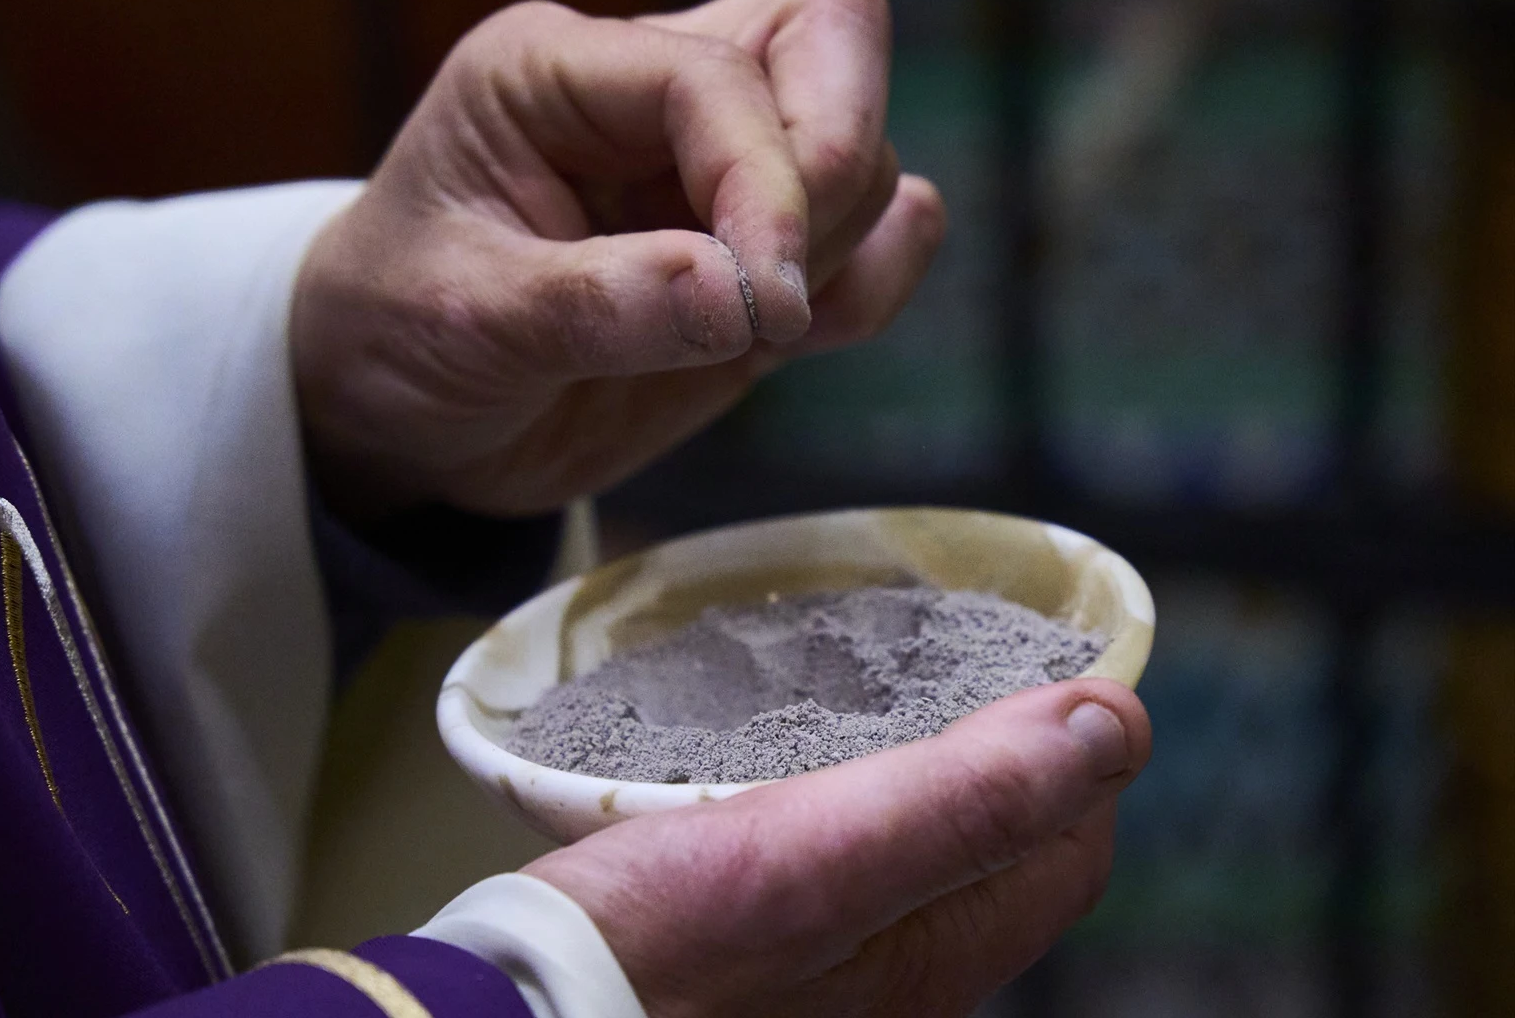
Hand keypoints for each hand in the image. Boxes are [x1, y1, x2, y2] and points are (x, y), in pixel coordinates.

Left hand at [292, 0, 945, 518]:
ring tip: (744, 335)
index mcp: (558, 70)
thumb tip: (738, 295)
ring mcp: (714, 169)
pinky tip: (786, 339)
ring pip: (863, 147)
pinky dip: (870, 286)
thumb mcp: (462, 322)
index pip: (716, 77)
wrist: (396, 417)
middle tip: (772, 297)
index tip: (763, 303)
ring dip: (839, 248)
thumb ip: (597, 305)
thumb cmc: (396, 338)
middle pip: (830, 38)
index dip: (764, 181)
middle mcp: (649, 95)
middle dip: (832, 170)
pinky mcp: (756, 251)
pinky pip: (881, 229)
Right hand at [523, 680, 1151, 1016]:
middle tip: (955, 654)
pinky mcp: (753, 953)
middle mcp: (895, 977)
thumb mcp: (817, 857)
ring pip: (910, 852)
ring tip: (872, 686)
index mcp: (934, 958)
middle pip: (992, 849)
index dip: (1077, 749)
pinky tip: (778, 757)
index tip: (1047, 658)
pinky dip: (833, 793)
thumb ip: (966, 800)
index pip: (1067, 846)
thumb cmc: (651, 953)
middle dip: (995, 749)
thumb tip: (1116, 725)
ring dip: (911, 765)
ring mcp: (823, 972)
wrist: (520, 1017)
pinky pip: (832, 862)